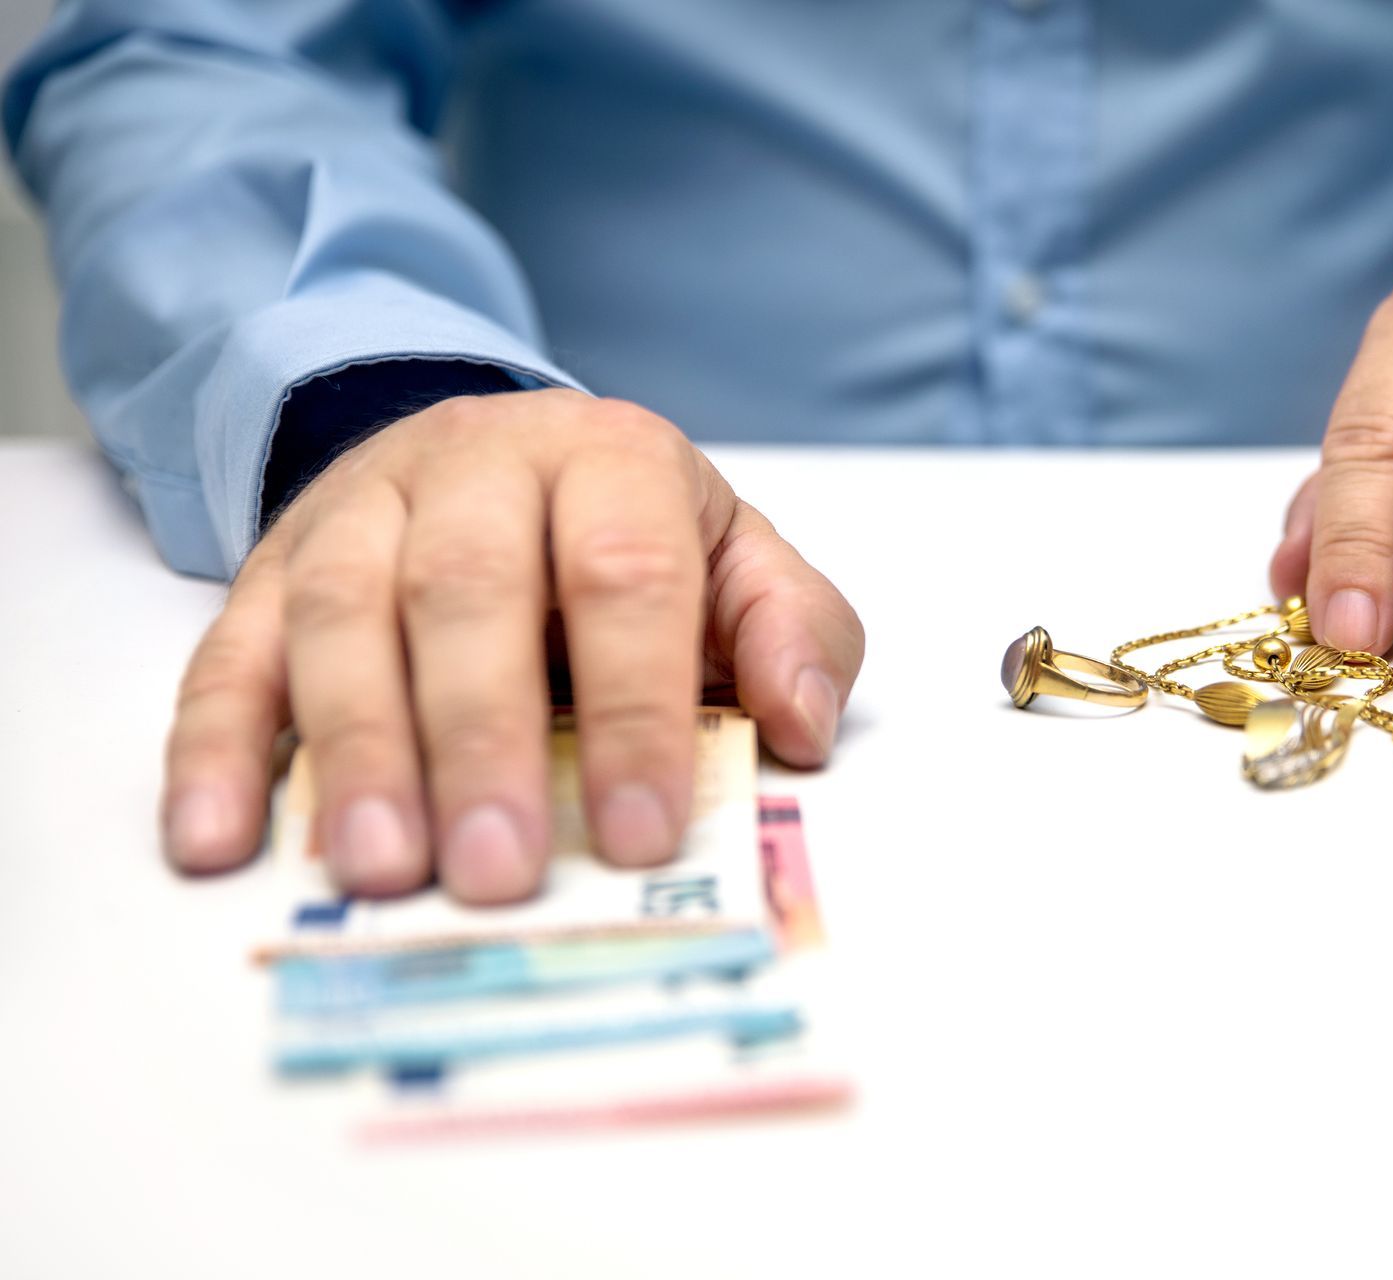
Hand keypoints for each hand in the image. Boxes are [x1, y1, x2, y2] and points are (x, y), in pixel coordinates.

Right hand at [160, 389, 863, 902]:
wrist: (501, 457)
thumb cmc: (636, 535)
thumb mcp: (740, 561)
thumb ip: (792, 631)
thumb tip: (803, 726)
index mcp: (610, 460)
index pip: (626, 574)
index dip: (635, 705)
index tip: (639, 834)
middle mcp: (477, 466)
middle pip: (469, 587)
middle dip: (483, 737)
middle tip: (496, 871)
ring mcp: (360, 511)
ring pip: (343, 614)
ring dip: (357, 750)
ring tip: (379, 871)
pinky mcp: (273, 569)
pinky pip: (230, 651)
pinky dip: (214, 750)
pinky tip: (215, 841)